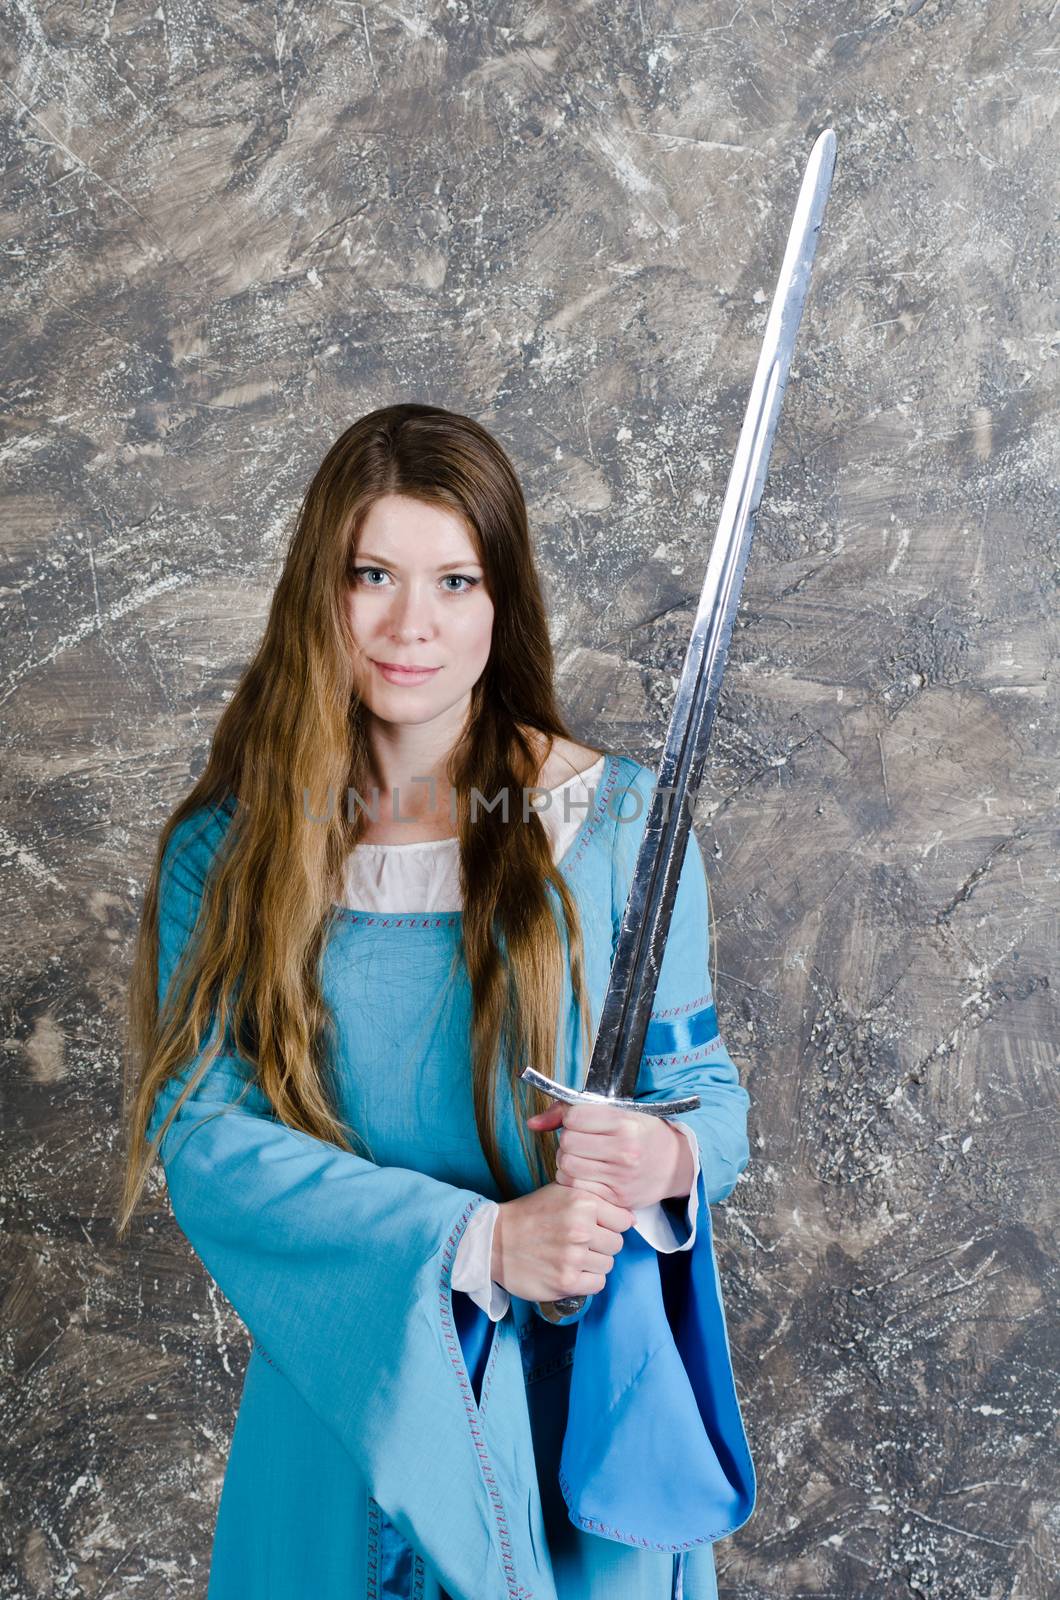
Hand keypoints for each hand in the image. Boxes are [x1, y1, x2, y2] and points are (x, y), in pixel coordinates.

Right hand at [490, 1184, 634, 1302]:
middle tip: (581, 1243)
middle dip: (602, 1244)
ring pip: (608, 1265)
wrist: (494, 1240)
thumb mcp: (561, 1192)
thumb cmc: (531, 1214)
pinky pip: (597, 1284)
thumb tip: (630, 1217)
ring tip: (572, 1256)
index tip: (600, 1227)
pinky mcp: (566, 1282)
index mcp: (582, 1202)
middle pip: (616, 1243)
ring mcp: (573, 1257)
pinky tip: (571, 1271)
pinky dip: (587, 1280)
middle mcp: (580, 1228)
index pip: (624, 1220)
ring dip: (594, 1263)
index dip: (613, 1224)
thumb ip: (594, 1199)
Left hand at [526, 1100, 693, 1209]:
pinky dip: (574, 1181)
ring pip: (567, 1167)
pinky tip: (586, 1174)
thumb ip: (572, 1112)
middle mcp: (624, 1151)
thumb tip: (532, 1123)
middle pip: (567, 1143)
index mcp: (626, 1124)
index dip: (571, 1118)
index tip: (580, 1122)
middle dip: (568, 1141)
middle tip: (581, 1142)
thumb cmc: (644, 1134)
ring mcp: (620, 1178)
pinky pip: (576, 1188)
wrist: (675, 1165)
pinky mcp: (616, 1198)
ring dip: (567, 1162)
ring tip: (582, 1158)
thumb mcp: (619, 1112)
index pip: (574, 1118)